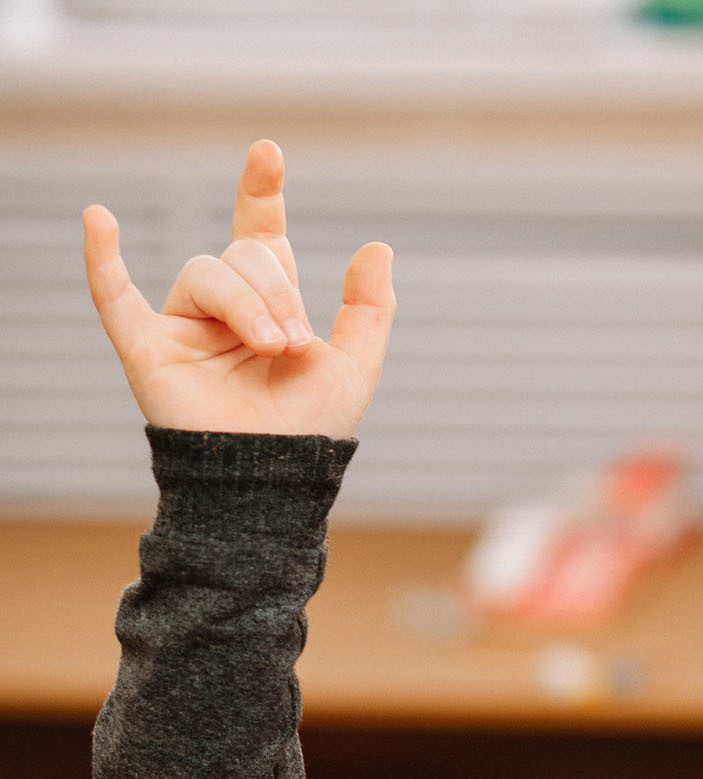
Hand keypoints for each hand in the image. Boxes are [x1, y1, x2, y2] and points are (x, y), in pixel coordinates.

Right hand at [83, 140, 394, 437]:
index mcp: (272, 304)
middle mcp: (225, 308)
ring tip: (272, 349)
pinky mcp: (147, 350)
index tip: (269, 152)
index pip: (262, 235)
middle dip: (277, 293)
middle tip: (295, 344)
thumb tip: (378, 247)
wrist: (275, 477)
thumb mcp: (356, 364)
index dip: (262, 192)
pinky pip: (114, 295)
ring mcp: (183, 326)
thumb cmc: (312, 428)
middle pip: (243, 257)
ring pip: (205, 273)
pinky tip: (99, 220)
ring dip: (247, 306)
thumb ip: (368, 308)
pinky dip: (101, 258)